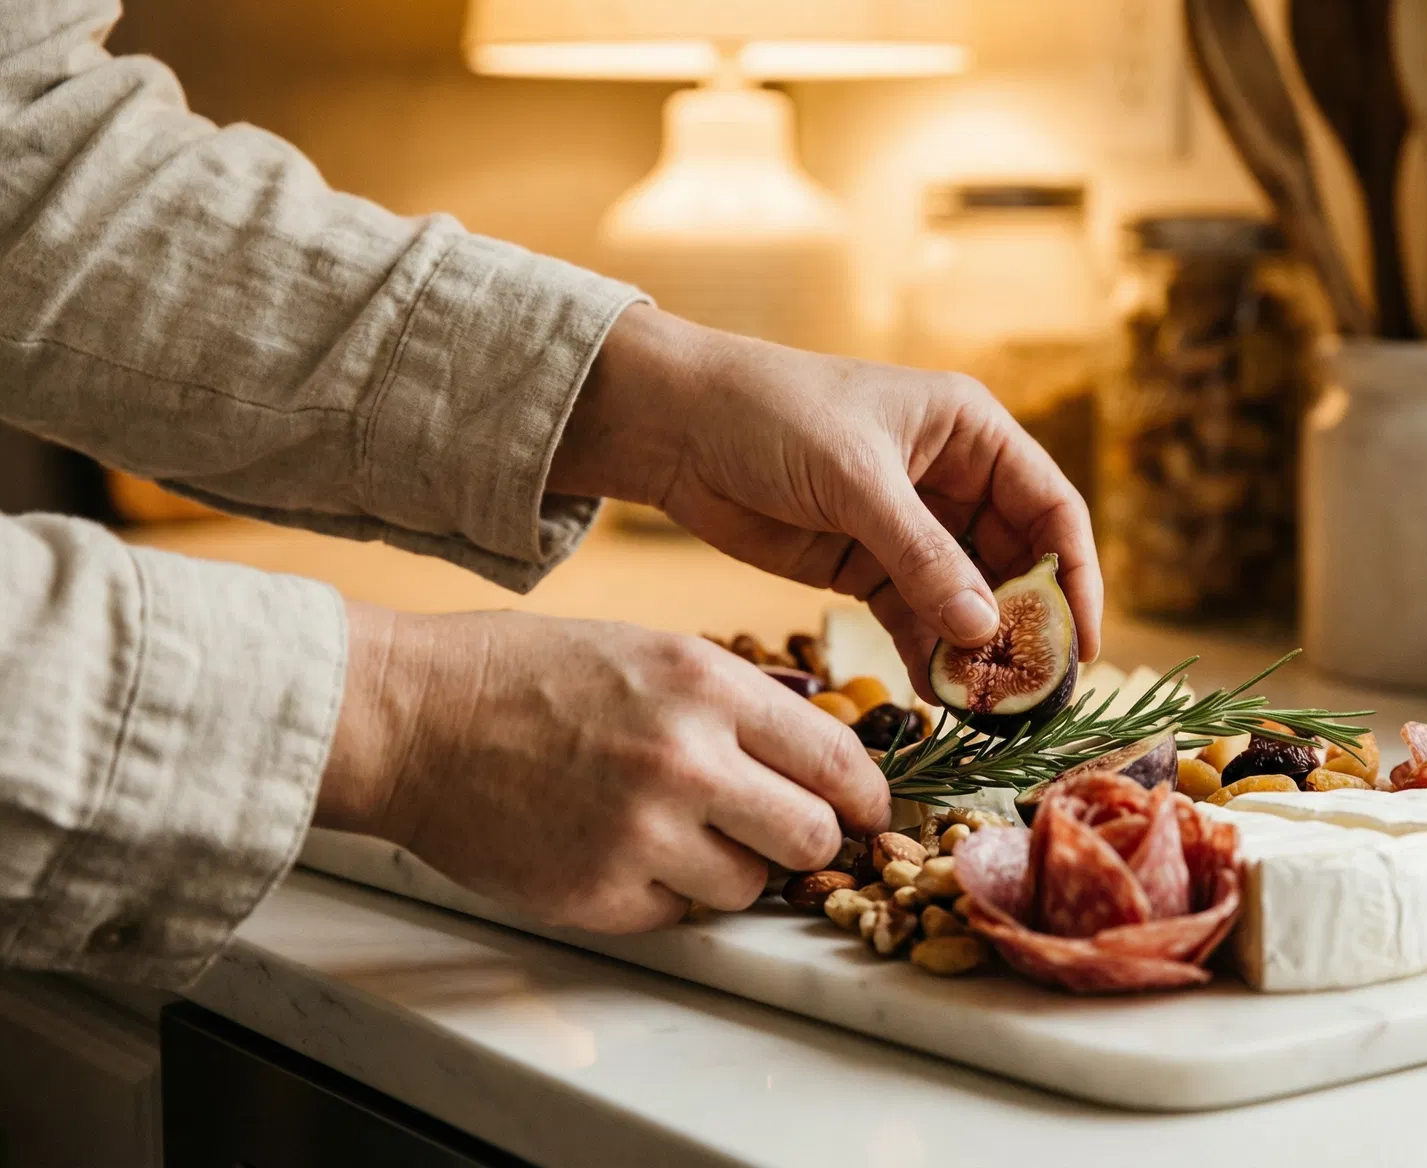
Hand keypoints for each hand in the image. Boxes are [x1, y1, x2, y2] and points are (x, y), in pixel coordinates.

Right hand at [315, 602, 889, 931]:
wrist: (414, 718)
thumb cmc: (530, 675)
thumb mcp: (652, 652)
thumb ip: (739, 703)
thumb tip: (820, 757)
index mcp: (706, 686)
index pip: (838, 760)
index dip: (866, 796)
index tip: (869, 811)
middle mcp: (686, 759)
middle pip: (814, 836)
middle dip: (810, 842)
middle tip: (784, 834)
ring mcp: (642, 834)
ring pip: (750, 887)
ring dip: (733, 870)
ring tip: (680, 832)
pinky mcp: (599, 894)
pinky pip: (679, 915)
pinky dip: (667, 893)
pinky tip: (623, 850)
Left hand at [549, 305, 1102, 690]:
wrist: (674, 427)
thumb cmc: (772, 416)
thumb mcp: (855, 480)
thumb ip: (923, 555)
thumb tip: (985, 629)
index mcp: (972, 432)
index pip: (1052, 508)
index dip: (1075, 577)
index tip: (1079, 645)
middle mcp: (954, 479)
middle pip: (1018, 563)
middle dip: (1026, 627)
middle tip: (1033, 696)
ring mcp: (912, 528)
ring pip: (968, 599)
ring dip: (978, 651)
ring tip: (987, 709)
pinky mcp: (867, 566)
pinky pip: (917, 619)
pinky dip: (929, 656)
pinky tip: (936, 696)